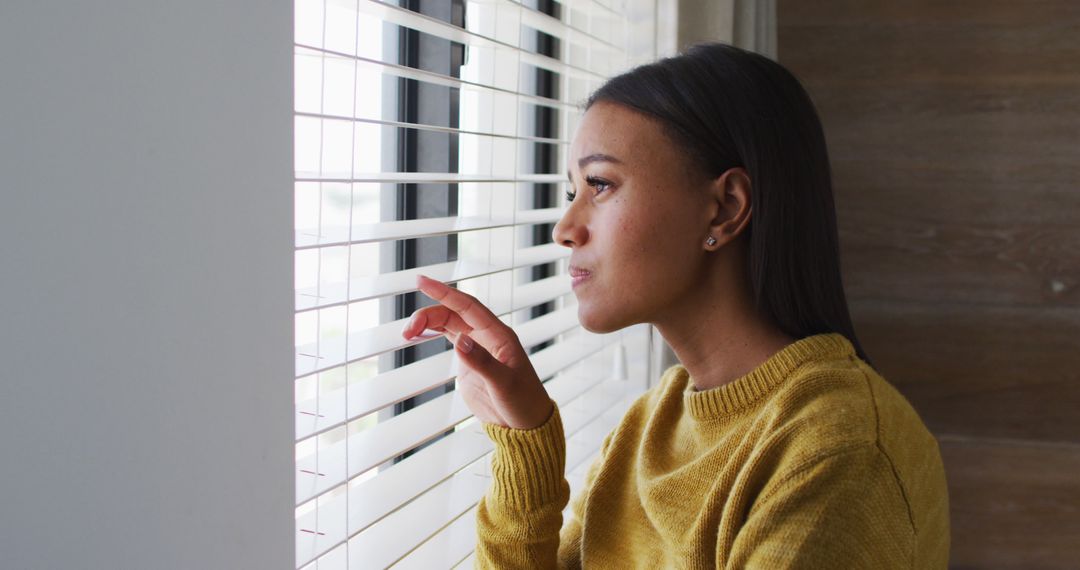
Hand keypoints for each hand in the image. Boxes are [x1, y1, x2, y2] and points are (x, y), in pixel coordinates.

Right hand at [400, 274, 553, 429]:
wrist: (524, 424)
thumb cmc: (522, 401)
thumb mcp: (503, 384)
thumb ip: (481, 363)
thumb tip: (459, 341)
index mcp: (499, 335)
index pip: (468, 306)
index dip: (445, 293)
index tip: (422, 282)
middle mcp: (487, 336)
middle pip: (453, 313)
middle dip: (429, 315)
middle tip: (408, 329)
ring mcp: (477, 347)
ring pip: (448, 323)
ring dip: (427, 323)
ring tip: (407, 333)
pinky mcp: (469, 360)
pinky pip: (448, 336)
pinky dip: (432, 332)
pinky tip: (417, 334)